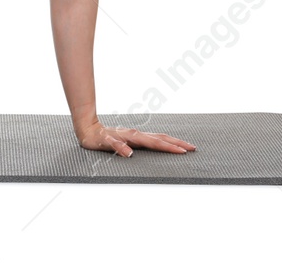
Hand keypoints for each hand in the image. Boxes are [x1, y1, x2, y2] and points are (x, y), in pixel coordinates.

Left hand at [75, 121, 196, 156]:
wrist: (88, 128)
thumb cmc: (95, 138)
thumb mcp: (103, 144)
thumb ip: (116, 147)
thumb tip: (129, 153)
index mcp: (133, 137)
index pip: (155, 143)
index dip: (169, 148)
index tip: (183, 152)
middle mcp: (137, 134)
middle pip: (162, 138)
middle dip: (178, 143)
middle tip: (193, 148)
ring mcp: (136, 135)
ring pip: (159, 137)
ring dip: (172, 141)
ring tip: (184, 146)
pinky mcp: (134, 137)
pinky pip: (152, 139)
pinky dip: (163, 141)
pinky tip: (167, 144)